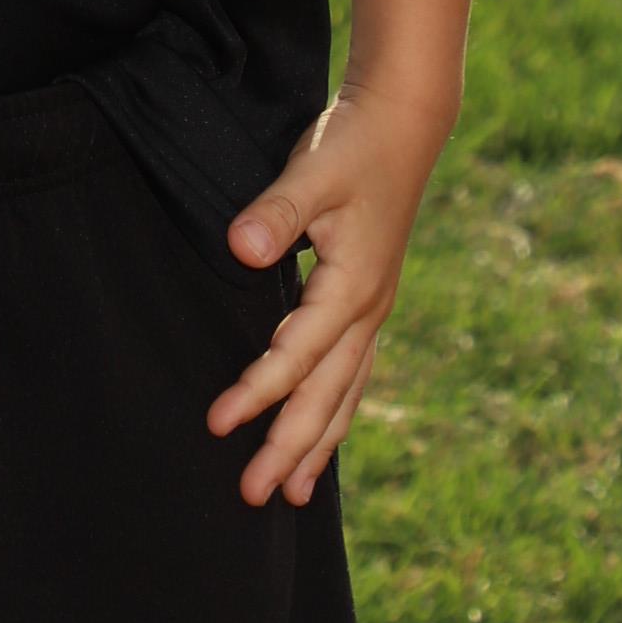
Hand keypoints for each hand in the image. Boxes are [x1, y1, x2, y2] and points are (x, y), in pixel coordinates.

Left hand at [209, 85, 452, 508]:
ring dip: (316, 445)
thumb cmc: (352, 146)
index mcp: (352, 287)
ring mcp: (373, 311)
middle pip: (325, 396)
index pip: (296, 355)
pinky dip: (335, 414)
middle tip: (250, 495)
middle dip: (288, 447)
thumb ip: (277, 210)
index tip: (217, 424)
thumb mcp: (313, 170)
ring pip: (344, 395)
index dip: (256, 391)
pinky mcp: (368, 303)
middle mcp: (368, 311)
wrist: (404, 127)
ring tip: (291, 494)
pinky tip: (321, 442)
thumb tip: (243, 248)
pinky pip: (352, 376)